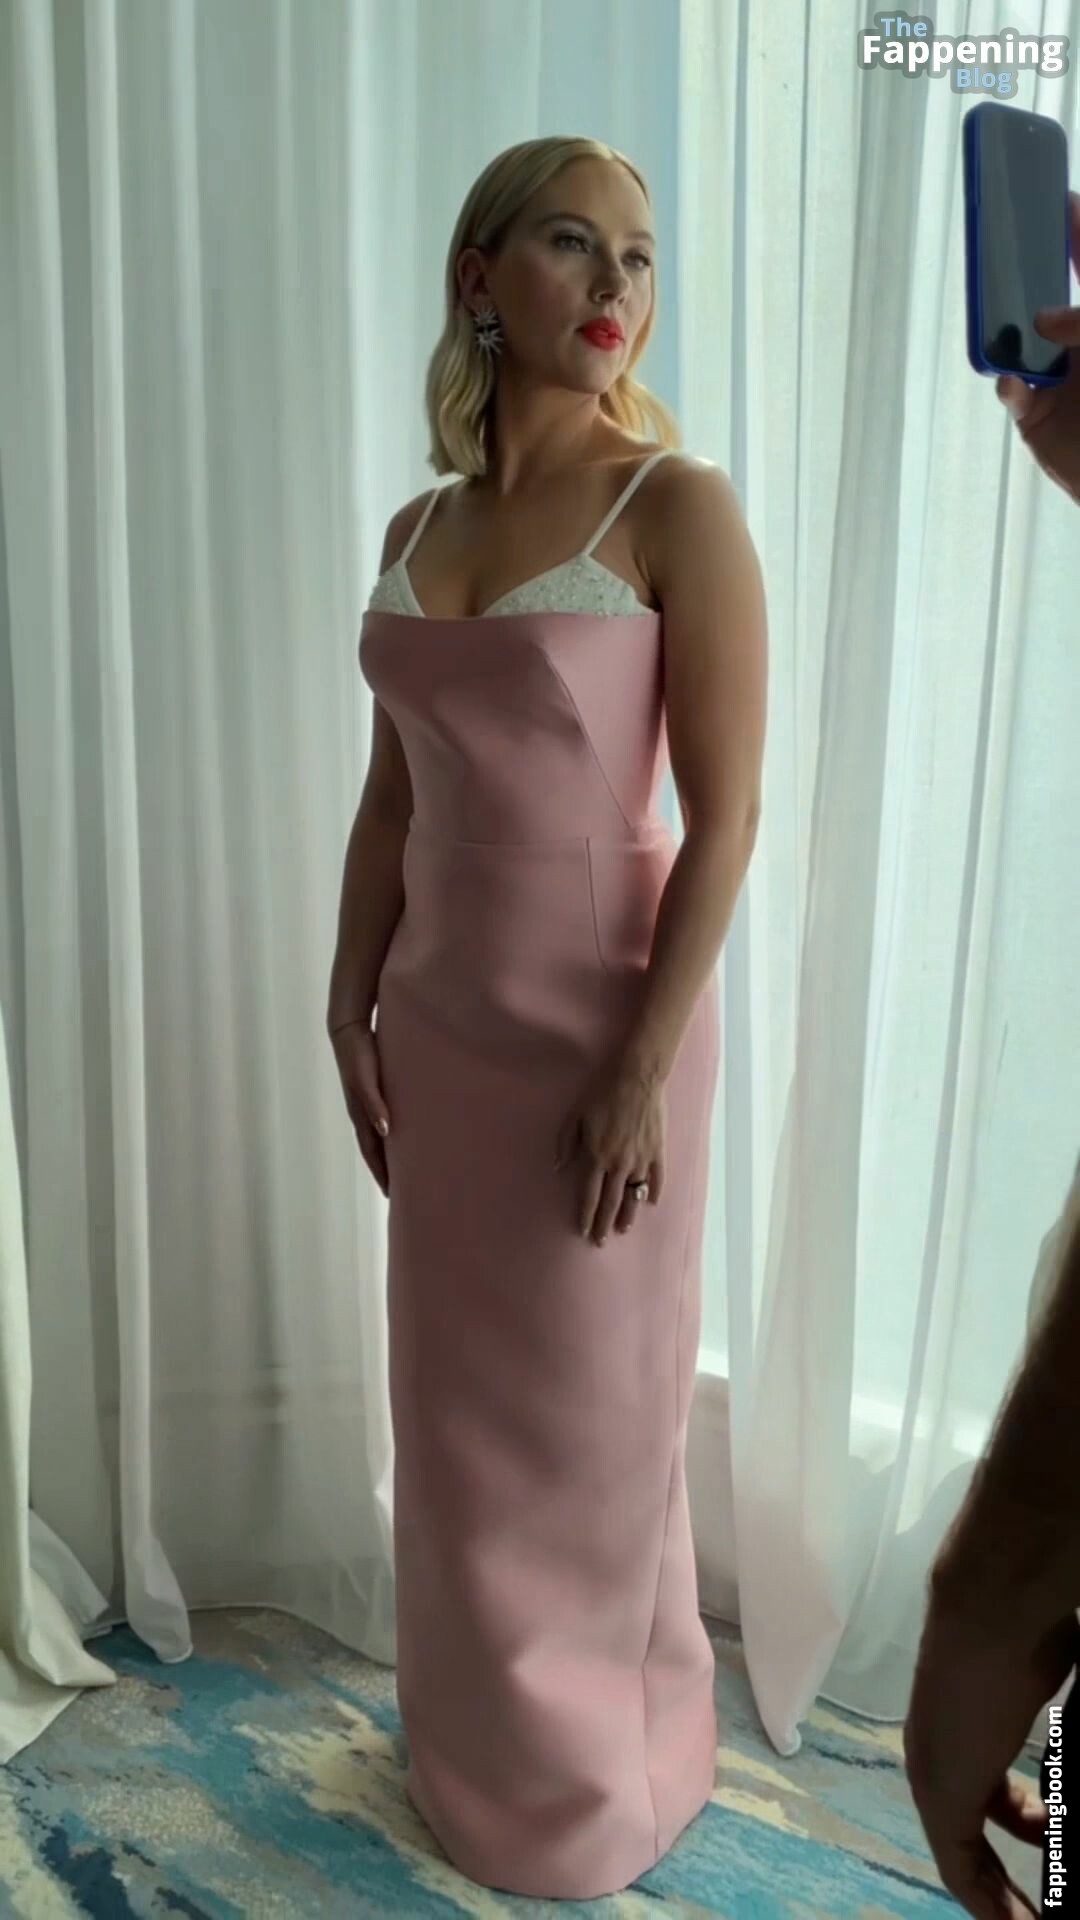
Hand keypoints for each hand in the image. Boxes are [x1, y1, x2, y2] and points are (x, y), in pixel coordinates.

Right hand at [328, 1019, 390, 1195]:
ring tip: (408, 1167)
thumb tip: (385, 1132)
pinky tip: (407, 1132)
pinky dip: (395, 1132)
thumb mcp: (364, 1080)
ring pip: (381, 1136)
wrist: (350, 1029)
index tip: (392, 1194)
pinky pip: (386, 1117)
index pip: (372, 1152)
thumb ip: (374, 1103)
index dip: (381, 1173)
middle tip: (403, 1189)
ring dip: (391, 1153)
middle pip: (376, 1149)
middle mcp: (365, 1113)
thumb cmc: (358, 1055)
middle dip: (386, 1170)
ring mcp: (370, 1102)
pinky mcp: (377, 1090)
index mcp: (361, 1115)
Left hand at [554, 1051, 665, 1242]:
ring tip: (622, 1229)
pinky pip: (656, 1178)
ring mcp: (641, 1159)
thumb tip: (558, 1168)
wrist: (637, 1077)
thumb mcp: (575, 1116)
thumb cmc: (602, 1094)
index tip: (582, 1230)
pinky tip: (650, 1203)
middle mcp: (619, 1163)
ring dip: (628, 1214)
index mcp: (597, 1156)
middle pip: (611, 1201)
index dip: (585, 1215)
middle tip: (600, 1241)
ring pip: (633, 1195)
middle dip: (604, 1224)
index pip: (589, 1194)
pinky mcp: (658, 1151)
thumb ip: (565, 1143)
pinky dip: (653, 1192)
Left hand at [903, 1594, 1079, 1917]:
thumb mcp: (1056, 1687)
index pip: (992, 1795)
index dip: (1025, 1826)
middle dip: (1011, 1872)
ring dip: (1002, 1895)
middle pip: (975, 1833)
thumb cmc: (1036, 1629)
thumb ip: (1061, 1733)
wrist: (997, 1605)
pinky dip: (987, 1901)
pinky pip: (959, 1867)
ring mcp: (934, 1774)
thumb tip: (1072, 1739)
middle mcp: (937, 1753)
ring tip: (1037, 1918)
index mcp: (963, 1725)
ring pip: (966, 1858)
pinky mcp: (939, 1794)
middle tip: (1049, 1902)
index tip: (1056, 1845)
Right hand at [996, 189, 1079, 505]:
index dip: (1075, 232)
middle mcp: (1078, 347)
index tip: (1059, 197)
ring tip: (998, 316)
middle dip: (1024, 275)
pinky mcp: (1036, 419)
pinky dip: (1009, 385)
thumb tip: (1040, 321)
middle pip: (1045, 299)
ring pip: (1018, 344)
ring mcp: (1057, 381)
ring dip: (1006, 332)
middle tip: (1004, 244)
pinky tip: (1013, 381)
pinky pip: (1012, 393)